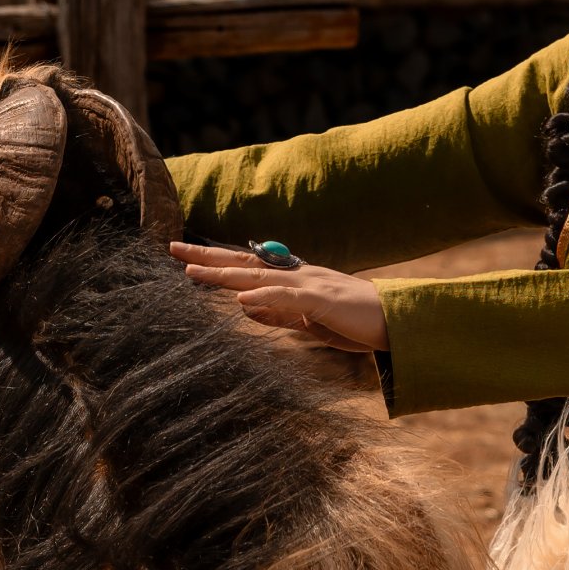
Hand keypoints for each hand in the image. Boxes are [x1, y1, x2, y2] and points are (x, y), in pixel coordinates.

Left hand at [170, 242, 388, 353]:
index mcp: (293, 280)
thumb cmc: (354, 322)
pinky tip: (239, 298)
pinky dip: (263, 296)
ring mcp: (309, 285)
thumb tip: (243, 307)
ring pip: (258, 276)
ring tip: (192, 271)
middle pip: (244, 262)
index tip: (187, 257)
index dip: (216, 260)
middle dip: (207, 256)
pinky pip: (287, 297)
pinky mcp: (322, 300)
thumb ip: (277, 313)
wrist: (396, 320)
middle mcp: (297, 275)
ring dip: (224, 273)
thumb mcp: (307, 321)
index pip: (247, 266)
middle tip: (172, 247)